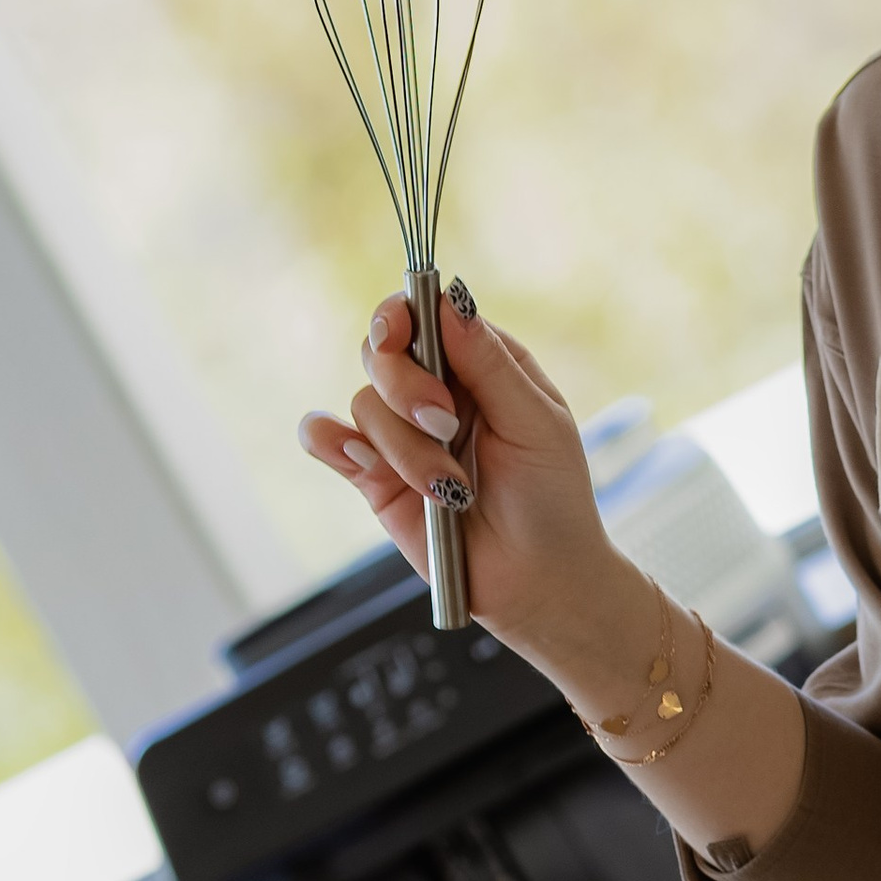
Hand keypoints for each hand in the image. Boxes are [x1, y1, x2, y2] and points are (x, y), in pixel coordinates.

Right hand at [299, 284, 629, 671]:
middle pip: (381, 351)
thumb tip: (449, 299)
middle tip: (444, 423)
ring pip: (364, 404)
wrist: (538, 581)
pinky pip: (327, 439)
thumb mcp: (536, 423)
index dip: (403, 316)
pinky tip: (354, 457)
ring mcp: (402, 434)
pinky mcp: (376, 477)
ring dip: (406, 448)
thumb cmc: (552, 500)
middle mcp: (436, 393)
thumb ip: (489, 363)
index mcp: (479, 367)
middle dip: (405, 385)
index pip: (423, 315)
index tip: (402, 334)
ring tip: (450, 489)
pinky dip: (329, 440)